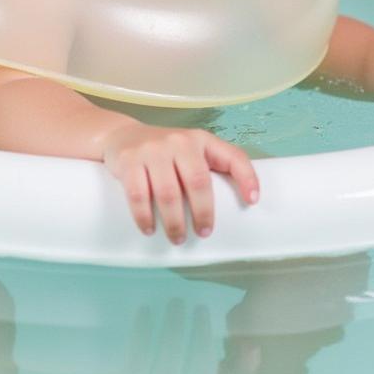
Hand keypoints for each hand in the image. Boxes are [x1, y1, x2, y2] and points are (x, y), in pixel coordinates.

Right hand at [101, 123, 258, 243]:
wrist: (121, 136)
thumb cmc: (165, 152)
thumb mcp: (191, 151)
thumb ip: (211, 167)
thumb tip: (239, 203)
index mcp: (201, 140)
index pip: (232, 156)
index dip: (247, 178)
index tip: (252, 202)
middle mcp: (179, 141)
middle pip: (198, 182)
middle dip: (203, 213)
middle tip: (203, 233)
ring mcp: (153, 150)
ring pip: (168, 193)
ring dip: (174, 222)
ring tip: (178, 238)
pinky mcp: (129, 161)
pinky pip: (138, 195)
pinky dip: (144, 217)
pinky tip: (149, 229)